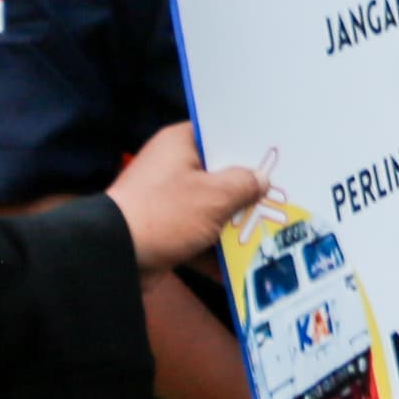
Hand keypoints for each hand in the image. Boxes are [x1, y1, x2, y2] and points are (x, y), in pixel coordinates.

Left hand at [105, 124, 261, 273]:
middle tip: (283, 195)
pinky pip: (200, 237)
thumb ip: (243, 184)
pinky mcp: (166, 231)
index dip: (248, 144)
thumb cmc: (165, 213)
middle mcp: (173, 167)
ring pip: (212, 209)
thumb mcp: (214, 195)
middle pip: (219, 175)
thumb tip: (261, 180)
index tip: (276, 155)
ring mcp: (168, 201)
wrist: (115, 256)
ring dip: (236, 224)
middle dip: (248, 191)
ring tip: (273, 231)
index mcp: (180, 144)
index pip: (219, 133)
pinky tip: (246, 265)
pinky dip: (217, 250)